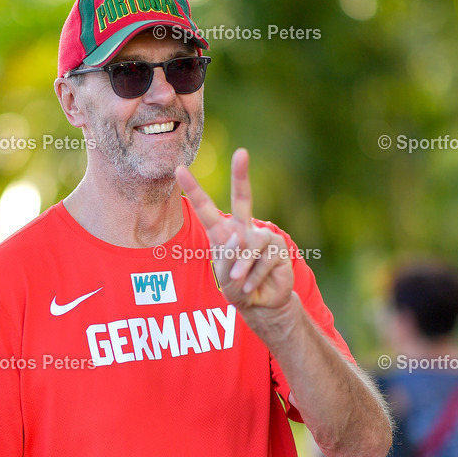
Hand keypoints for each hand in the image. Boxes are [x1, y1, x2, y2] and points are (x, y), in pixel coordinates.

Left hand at [175, 148, 293, 310]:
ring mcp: (261, 236)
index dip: (193, 189)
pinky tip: (252, 285)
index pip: (206, 209)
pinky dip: (255, 275)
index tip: (179, 169)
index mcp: (222, 233)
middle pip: (242, 198)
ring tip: (240, 281)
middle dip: (241, 175)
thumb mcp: (225, 276)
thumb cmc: (238, 287)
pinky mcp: (278, 247)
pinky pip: (263, 258)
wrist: (262, 304)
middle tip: (242, 152)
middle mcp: (243, 229)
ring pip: (249, 244)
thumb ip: (229, 257)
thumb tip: (242, 236)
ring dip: (242, 266)